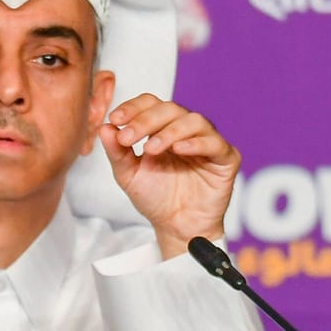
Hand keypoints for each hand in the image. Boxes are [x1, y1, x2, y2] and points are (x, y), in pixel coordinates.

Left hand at [98, 93, 239, 259]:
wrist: (175, 226)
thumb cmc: (155, 197)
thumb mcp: (128, 174)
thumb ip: (117, 152)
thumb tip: (105, 127)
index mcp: (162, 129)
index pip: (151, 104)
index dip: (133, 107)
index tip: (115, 119)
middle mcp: (186, 131)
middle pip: (170, 109)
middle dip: (146, 120)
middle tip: (128, 138)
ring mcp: (208, 143)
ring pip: (194, 121)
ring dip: (169, 131)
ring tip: (151, 149)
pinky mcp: (226, 159)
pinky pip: (216, 143)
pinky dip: (197, 143)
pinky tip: (178, 150)